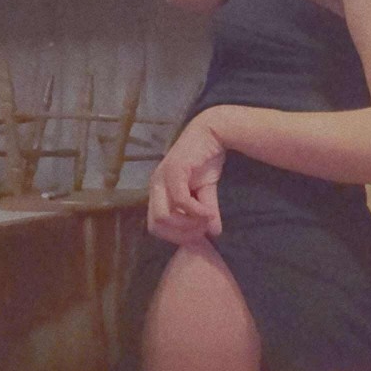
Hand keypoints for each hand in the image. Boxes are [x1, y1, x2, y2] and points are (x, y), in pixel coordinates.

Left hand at [147, 110, 225, 244]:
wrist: (212, 133)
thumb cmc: (205, 160)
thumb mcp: (207, 191)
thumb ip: (207, 212)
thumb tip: (215, 234)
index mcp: (158, 193)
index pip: (155, 227)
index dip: (175, 237)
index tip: (198, 237)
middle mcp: (155, 186)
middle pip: (155, 226)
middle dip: (180, 235)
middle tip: (202, 232)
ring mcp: (162, 178)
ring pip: (164, 216)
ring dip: (187, 225)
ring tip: (206, 221)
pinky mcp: (174, 170)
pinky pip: (180, 200)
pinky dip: (195, 211)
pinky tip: (208, 213)